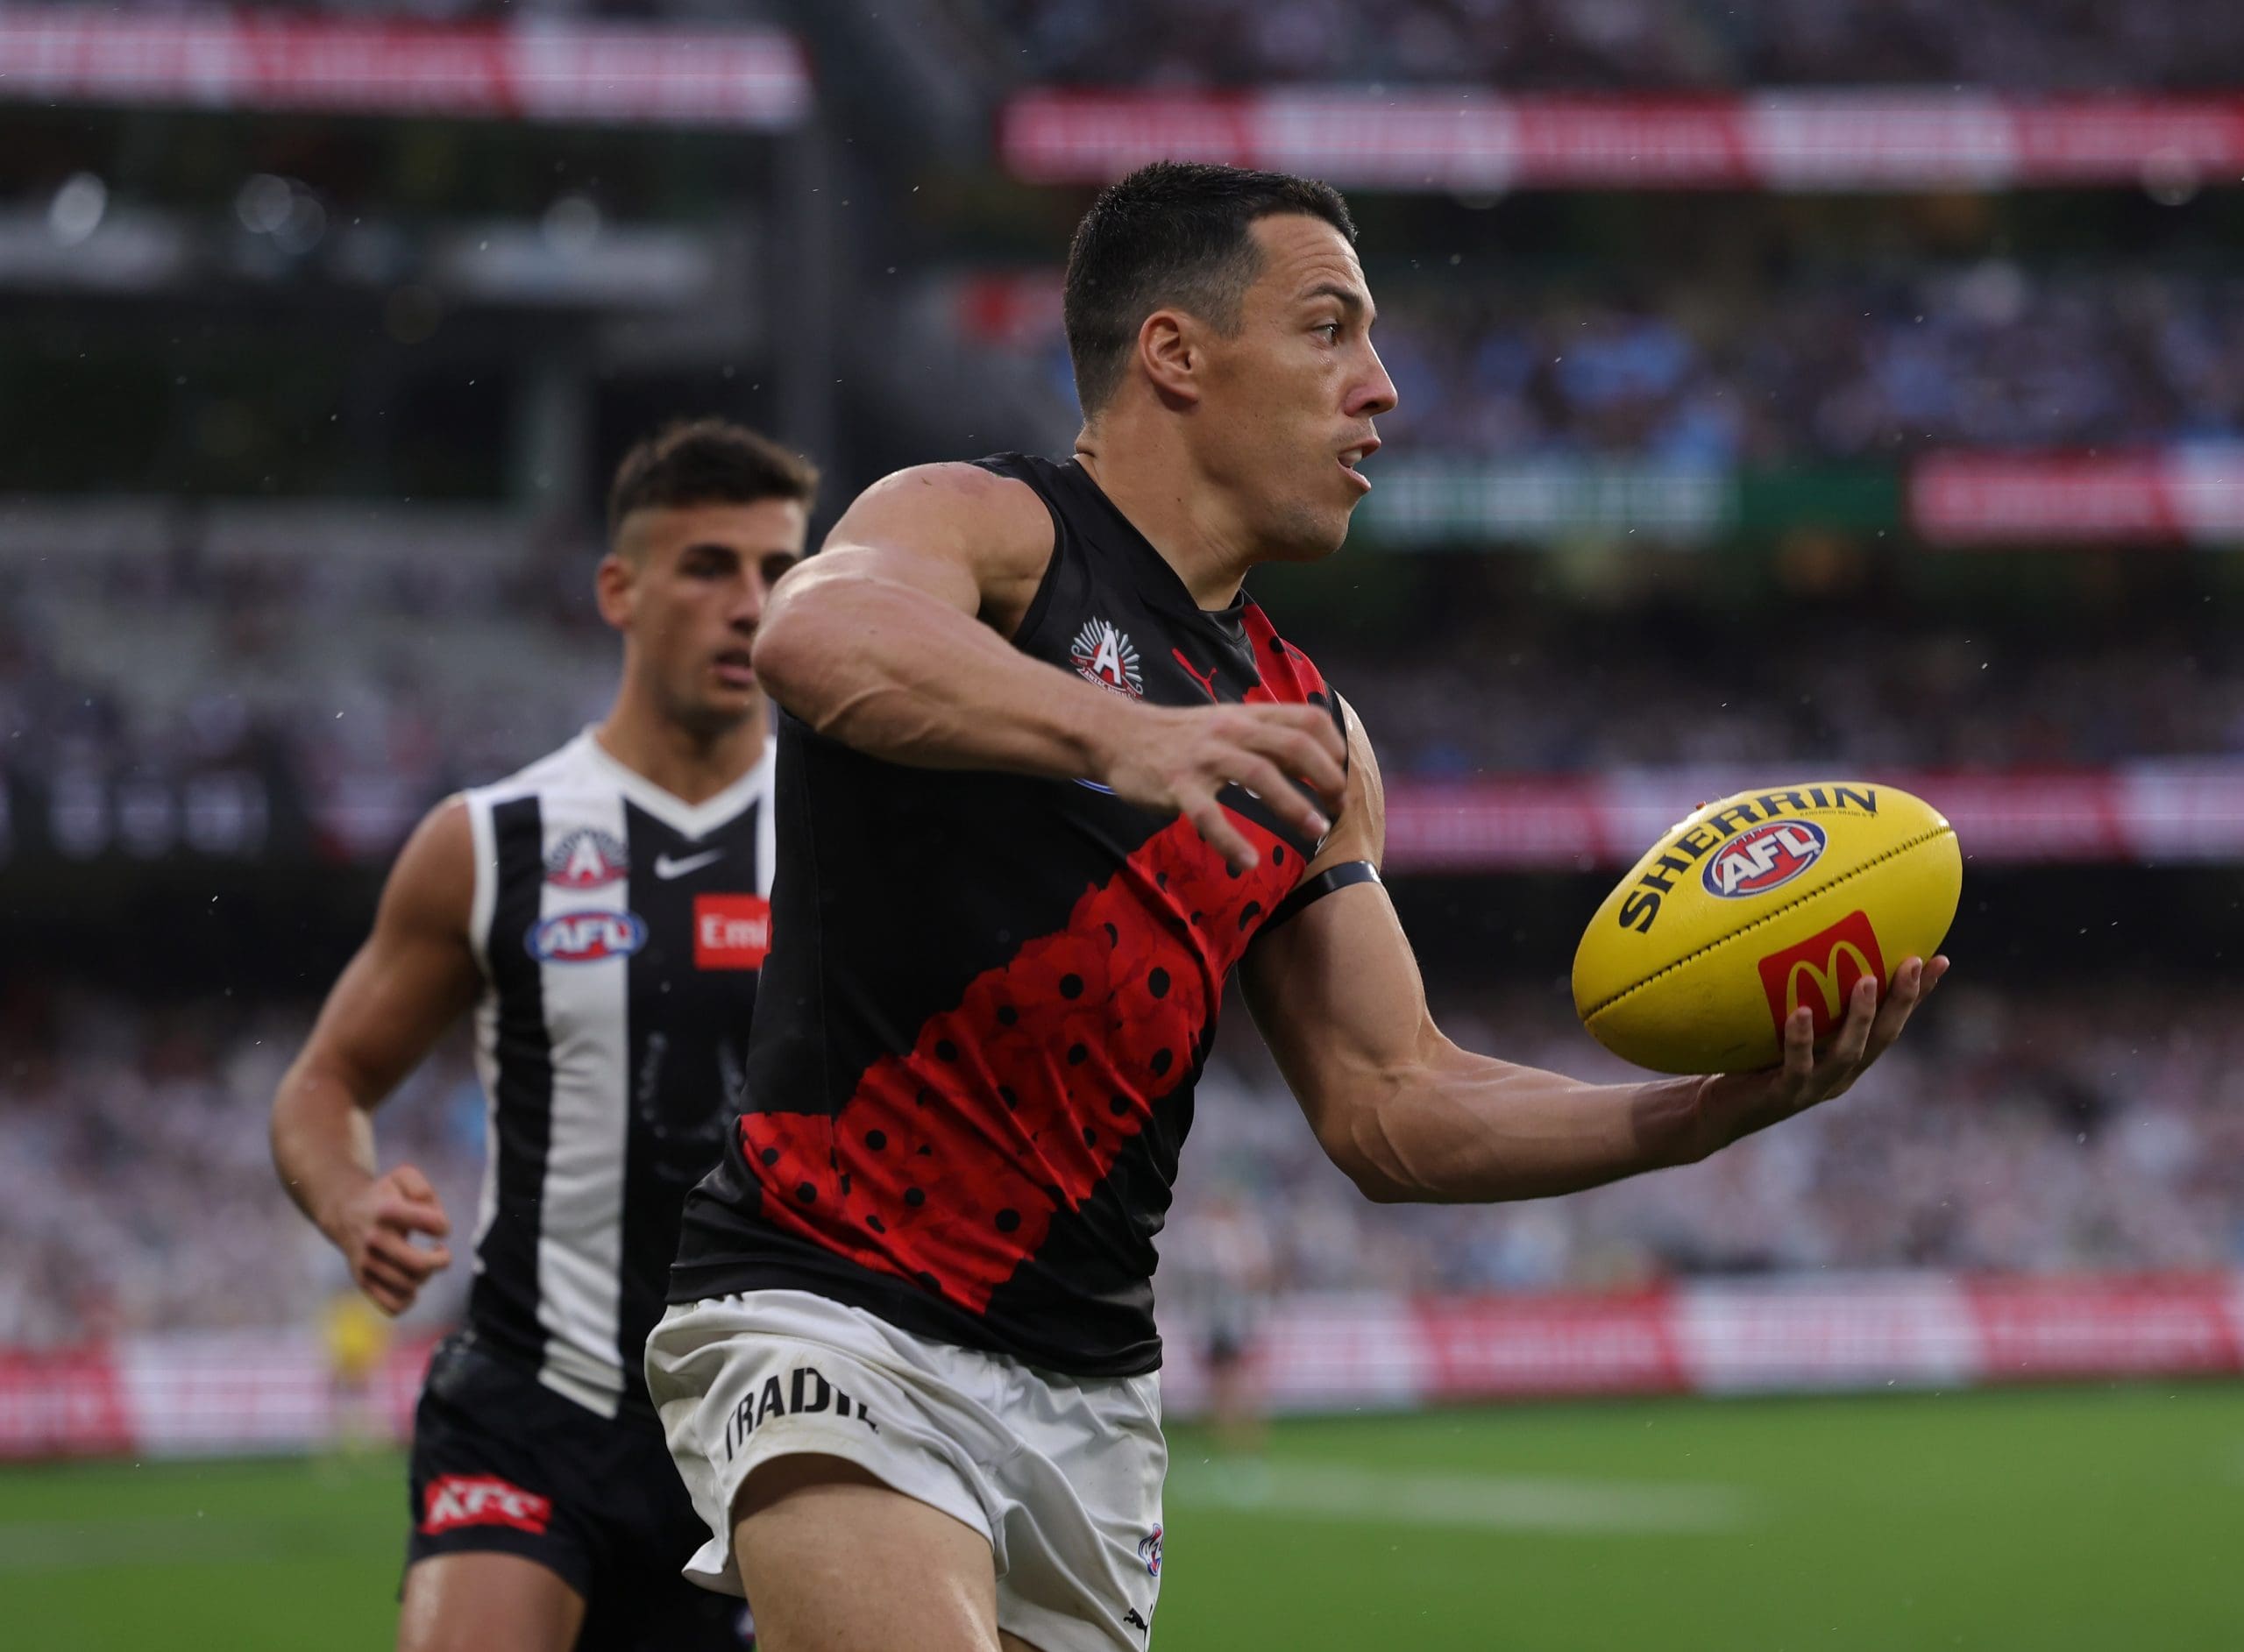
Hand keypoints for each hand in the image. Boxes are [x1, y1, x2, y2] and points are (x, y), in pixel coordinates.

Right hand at [329, 1163, 452, 1315]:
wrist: (344, 1213)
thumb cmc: (385, 1196)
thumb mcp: (404, 1177)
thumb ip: (424, 1189)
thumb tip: (435, 1219)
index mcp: (388, 1211)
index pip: (433, 1223)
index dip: (443, 1226)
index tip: (438, 1226)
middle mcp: (375, 1239)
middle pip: (419, 1265)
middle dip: (441, 1260)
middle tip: (439, 1252)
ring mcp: (367, 1263)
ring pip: (408, 1287)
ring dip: (425, 1277)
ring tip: (423, 1264)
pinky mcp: (363, 1281)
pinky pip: (392, 1306)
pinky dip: (408, 1300)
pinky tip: (411, 1284)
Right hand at [1093, 700, 1347, 868]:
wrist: (1119, 735)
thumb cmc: (1177, 736)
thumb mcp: (1224, 723)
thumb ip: (1261, 736)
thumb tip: (1308, 757)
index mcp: (1246, 716)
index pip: (1306, 718)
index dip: (1333, 746)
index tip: (1342, 776)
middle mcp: (1231, 730)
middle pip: (1293, 745)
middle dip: (1325, 777)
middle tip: (1338, 807)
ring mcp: (1204, 757)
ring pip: (1260, 775)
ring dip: (1294, 805)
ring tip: (1315, 830)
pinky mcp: (1178, 785)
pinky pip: (1209, 816)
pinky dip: (1231, 841)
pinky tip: (1247, 862)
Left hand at [1694, 955, 1950, 1149]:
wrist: (1718, 1111)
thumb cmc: (1749, 1061)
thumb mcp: (1777, 1024)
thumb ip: (1797, 995)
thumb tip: (1801, 937)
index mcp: (1849, 1057)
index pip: (1892, 1022)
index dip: (1919, 995)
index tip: (1941, 959)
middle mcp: (1840, 1074)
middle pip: (1884, 1037)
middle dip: (1903, 1001)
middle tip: (1915, 963)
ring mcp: (1815, 1087)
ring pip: (1849, 1052)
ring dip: (1861, 1016)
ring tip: (1867, 980)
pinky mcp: (1784, 1095)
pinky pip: (1796, 1065)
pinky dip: (1800, 1039)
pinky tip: (1800, 1012)